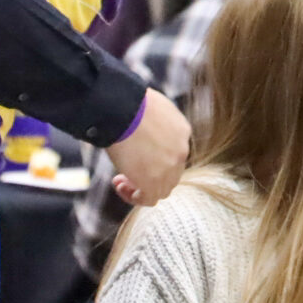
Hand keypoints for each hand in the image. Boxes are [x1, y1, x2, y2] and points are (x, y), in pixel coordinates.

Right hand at [108, 89, 190, 206]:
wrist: (123, 110)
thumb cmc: (130, 103)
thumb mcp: (152, 108)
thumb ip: (154, 122)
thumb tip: (140, 127)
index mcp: (182, 131)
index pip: (174, 152)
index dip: (156, 157)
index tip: (136, 151)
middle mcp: (181, 151)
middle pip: (171, 173)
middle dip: (151, 174)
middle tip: (129, 169)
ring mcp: (169, 168)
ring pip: (162, 189)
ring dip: (142, 187)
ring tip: (121, 179)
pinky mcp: (154, 182)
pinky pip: (148, 199)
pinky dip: (135, 196)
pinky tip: (120, 185)